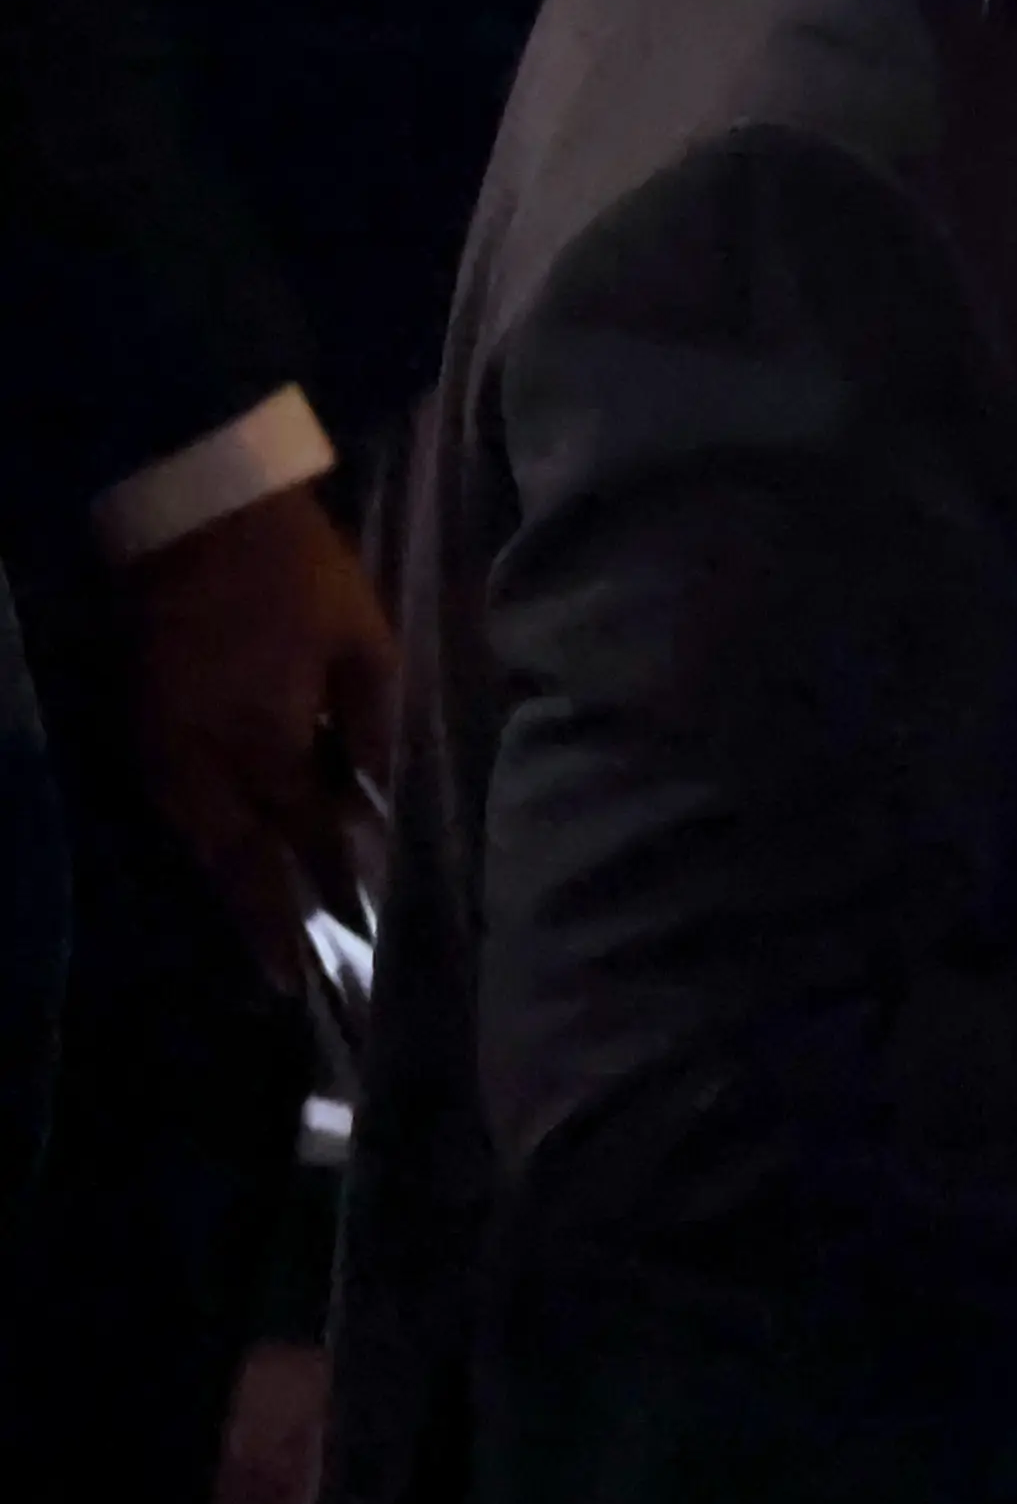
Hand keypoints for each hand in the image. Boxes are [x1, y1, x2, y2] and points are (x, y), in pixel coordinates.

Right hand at [121, 481, 396, 977]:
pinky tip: (228, 871)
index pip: (306, 832)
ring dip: (234, 895)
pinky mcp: (143, 733)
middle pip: (240, 859)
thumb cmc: (298, 574)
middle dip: (271, 921)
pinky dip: (206, 851)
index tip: (367, 933)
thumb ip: (377, 725)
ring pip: (201, 845)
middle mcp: (205, 761)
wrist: (198, 518)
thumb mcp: (362, 641)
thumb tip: (387, 801)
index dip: (335, 881)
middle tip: (297, 985)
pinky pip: (176, 814)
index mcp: (267, 738)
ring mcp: (164, 751)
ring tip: (267, 950)